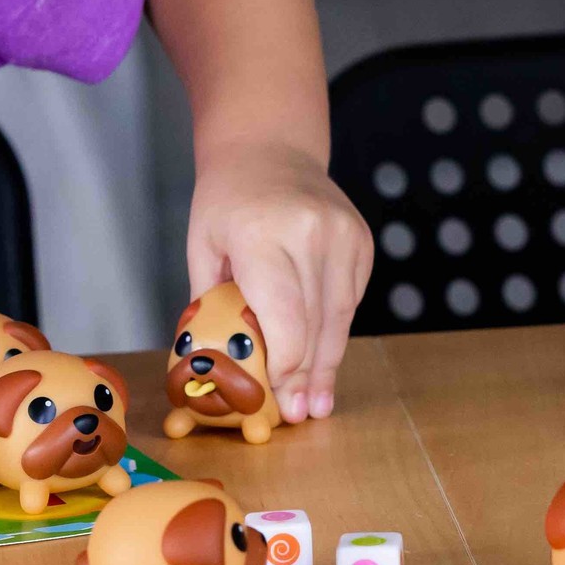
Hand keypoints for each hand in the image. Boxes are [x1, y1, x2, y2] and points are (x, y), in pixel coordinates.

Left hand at [187, 142, 372, 421]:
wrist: (269, 149)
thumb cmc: (226, 203)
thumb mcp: (203, 249)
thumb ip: (214, 305)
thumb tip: (223, 367)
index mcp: (263, 236)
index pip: (285, 318)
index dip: (286, 367)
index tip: (279, 399)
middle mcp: (311, 234)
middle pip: (316, 323)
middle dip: (307, 376)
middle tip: (300, 415)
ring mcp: (344, 235)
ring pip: (340, 316)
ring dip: (328, 362)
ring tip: (317, 402)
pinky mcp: (362, 241)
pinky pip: (350, 298)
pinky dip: (336, 329)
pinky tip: (324, 359)